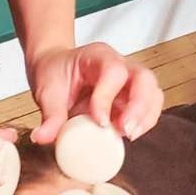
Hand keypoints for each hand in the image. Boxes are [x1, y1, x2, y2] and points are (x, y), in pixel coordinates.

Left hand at [28, 43, 163, 145]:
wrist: (57, 69)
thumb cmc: (54, 73)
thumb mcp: (47, 92)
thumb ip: (49, 115)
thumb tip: (42, 137)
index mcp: (98, 56)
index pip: (113, 71)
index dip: (108, 97)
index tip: (99, 121)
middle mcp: (120, 65)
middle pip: (144, 78)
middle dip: (139, 107)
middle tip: (124, 131)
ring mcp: (130, 81)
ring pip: (153, 93)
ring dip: (145, 117)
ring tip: (129, 136)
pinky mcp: (133, 98)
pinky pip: (149, 108)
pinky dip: (144, 123)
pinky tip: (129, 136)